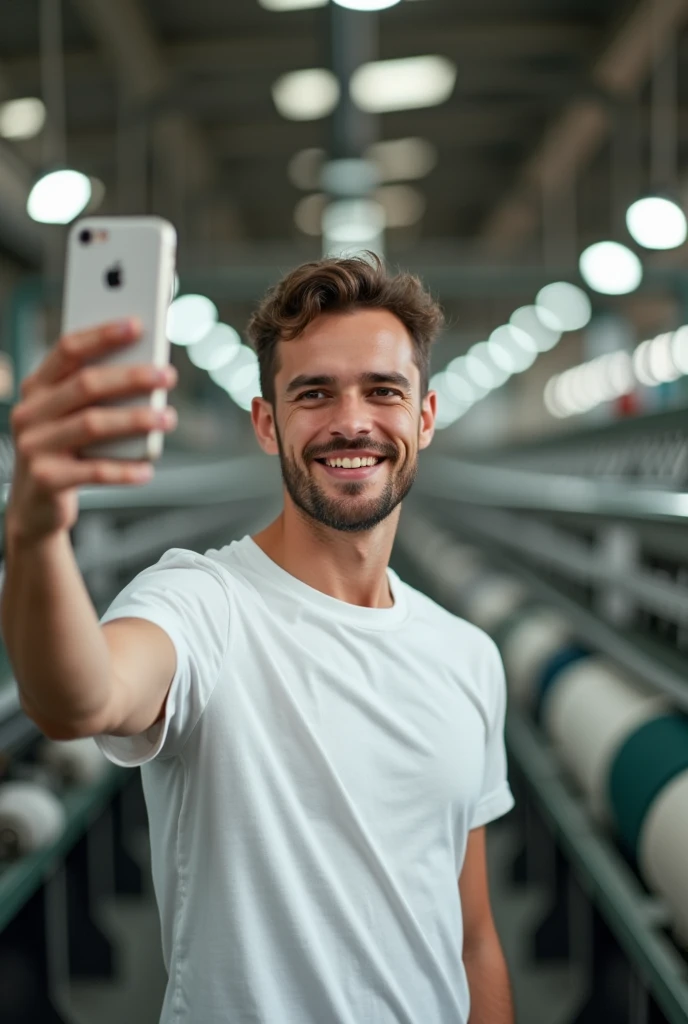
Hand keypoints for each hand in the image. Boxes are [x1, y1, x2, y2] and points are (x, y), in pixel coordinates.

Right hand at [6, 319, 177, 544]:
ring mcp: (35, 446)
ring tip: (169, 419)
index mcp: (38, 387)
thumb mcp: (71, 417)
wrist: (35, 507)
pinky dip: (125, 470)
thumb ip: (97, 394)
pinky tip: (147, 468)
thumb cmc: (64, 452)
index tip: (138, 325)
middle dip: (131, 377)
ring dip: (136, 420)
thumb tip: (148, 370)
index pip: (68, 349)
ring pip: (92, 424)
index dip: (102, 335)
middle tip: (167, 375)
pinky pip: (94, 471)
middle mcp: (30, 412)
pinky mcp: (47, 479)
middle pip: (86, 384)